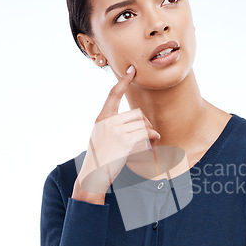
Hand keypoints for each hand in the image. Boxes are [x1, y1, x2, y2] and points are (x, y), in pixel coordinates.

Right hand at [72, 65, 160, 200]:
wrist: (93, 174)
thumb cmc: (100, 158)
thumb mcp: (100, 137)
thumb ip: (112, 126)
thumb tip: (135, 123)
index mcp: (102, 118)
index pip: (113, 94)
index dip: (123, 81)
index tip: (132, 70)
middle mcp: (108, 122)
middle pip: (136, 113)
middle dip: (146, 124)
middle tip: (149, 136)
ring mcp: (115, 131)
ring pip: (143, 124)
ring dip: (150, 134)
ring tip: (149, 144)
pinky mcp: (125, 141)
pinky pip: (145, 134)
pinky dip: (152, 140)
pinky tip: (151, 146)